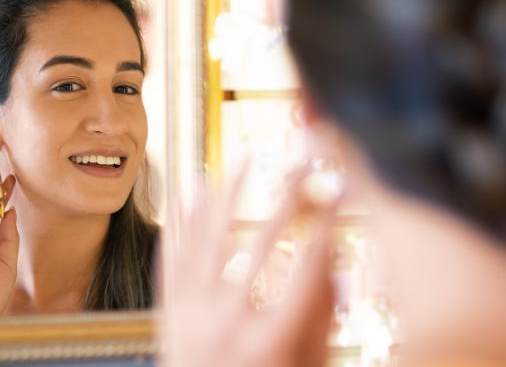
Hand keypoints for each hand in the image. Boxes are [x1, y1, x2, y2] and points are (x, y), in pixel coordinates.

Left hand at [160, 167, 337, 366]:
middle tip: (302, 163)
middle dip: (288, 194)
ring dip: (228, 191)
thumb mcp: (309, 363)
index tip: (338, 188)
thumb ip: (321, 314)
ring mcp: (190, 316)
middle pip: (263, 240)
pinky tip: (193, 191)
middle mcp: (229, 323)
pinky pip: (173, 255)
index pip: (309, 264)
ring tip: (242, 158)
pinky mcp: (167, 313)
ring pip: (210, 237)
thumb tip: (333, 255)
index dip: (327, 220)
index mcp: (272, 341)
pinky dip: (183, 219)